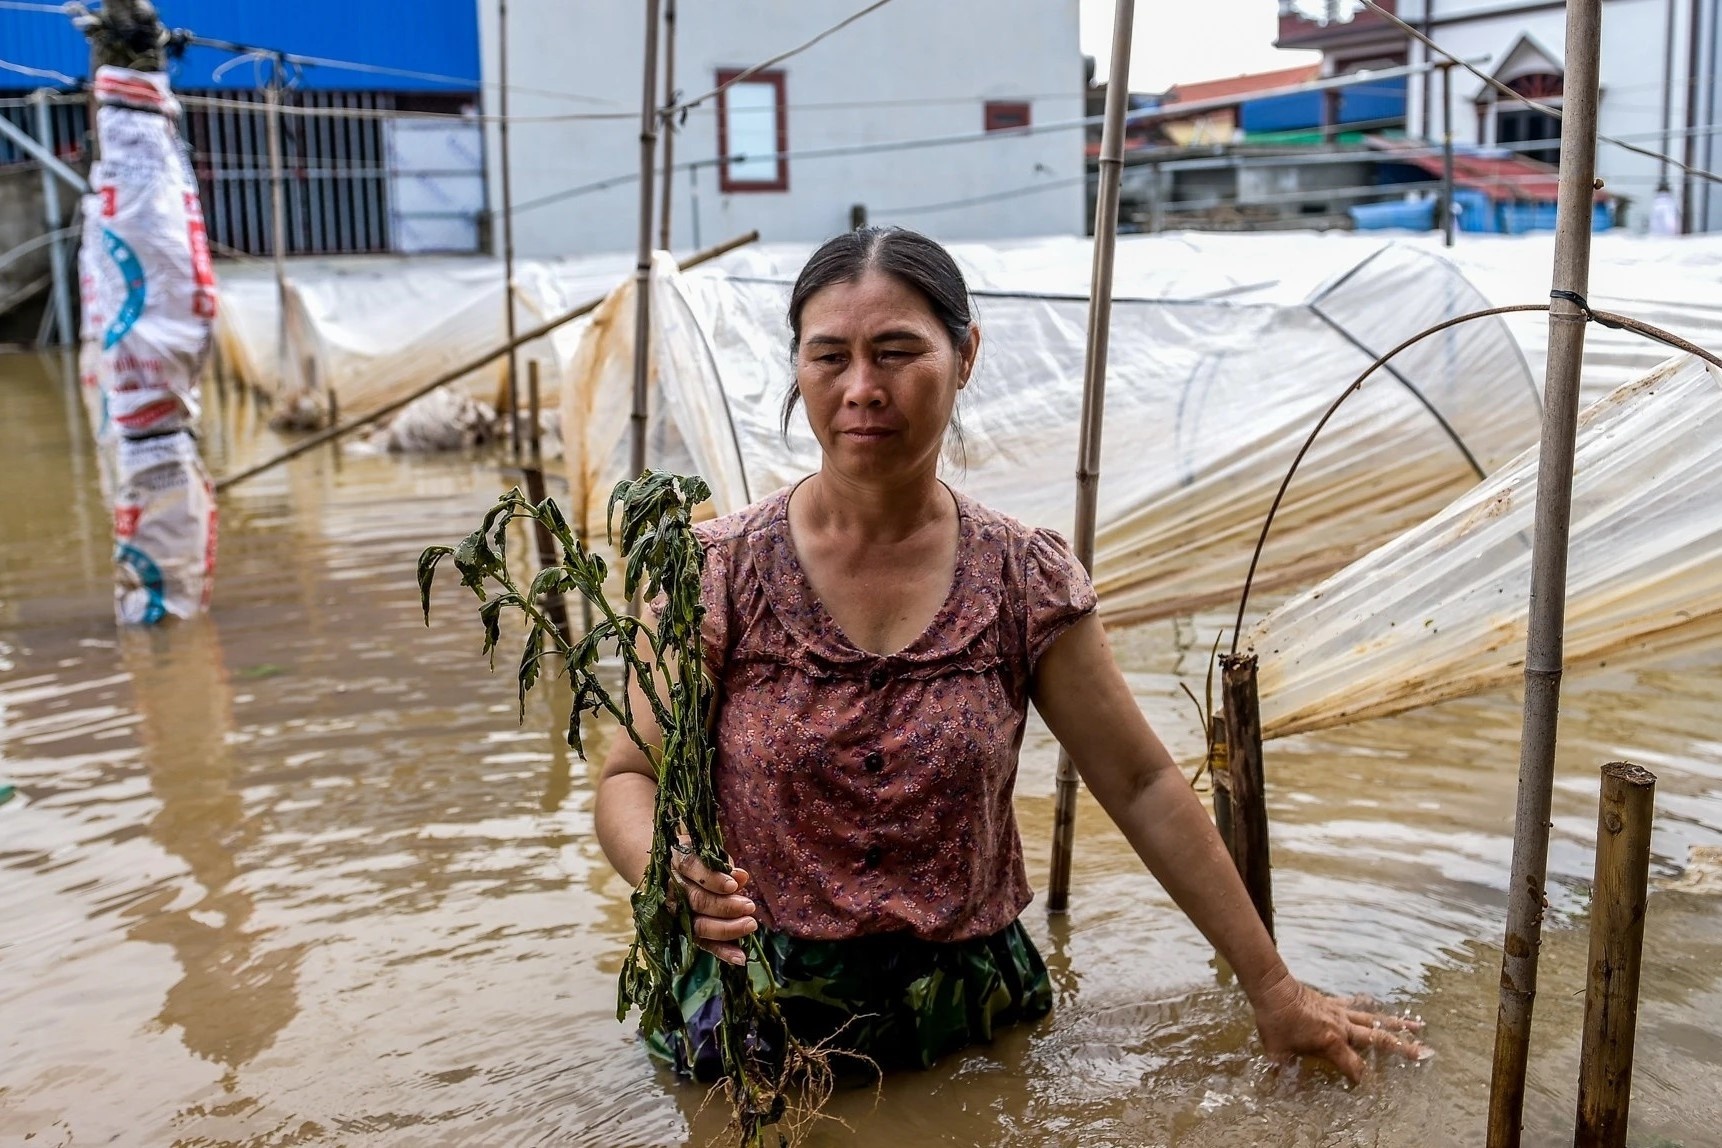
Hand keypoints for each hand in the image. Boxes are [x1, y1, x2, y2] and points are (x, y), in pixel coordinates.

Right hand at [669, 837, 758, 966]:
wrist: (672, 872)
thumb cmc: (700, 860)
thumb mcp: (710, 855)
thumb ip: (723, 866)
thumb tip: (741, 877)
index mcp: (678, 861)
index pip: (691, 867)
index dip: (712, 878)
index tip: (733, 885)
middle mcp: (672, 888)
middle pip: (696, 900)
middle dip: (724, 906)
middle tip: (749, 907)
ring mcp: (676, 913)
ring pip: (698, 925)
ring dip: (726, 928)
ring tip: (750, 925)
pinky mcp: (685, 931)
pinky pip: (703, 943)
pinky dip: (722, 951)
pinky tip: (740, 957)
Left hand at [1250, 971, 1425, 1082]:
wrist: (1272, 989)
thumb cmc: (1275, 1021)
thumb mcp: (1277, 1053)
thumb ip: (1283, 1071)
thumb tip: (1277, 1086)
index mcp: (1331, 1043)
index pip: (1353, 1067)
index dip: (1360, 1079)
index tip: (1366, 1088)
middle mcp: (1342, 1028)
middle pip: (1379, 1040)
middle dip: (1402, 1048)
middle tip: (1425, 1053)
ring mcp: (1340, 1014)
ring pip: (1374, 1020)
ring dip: (1397, 1024)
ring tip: (1419, 1026)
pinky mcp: (1334, 1003)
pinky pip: (1355, 1005)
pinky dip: (1367, 1005)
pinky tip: (1378, 1004)